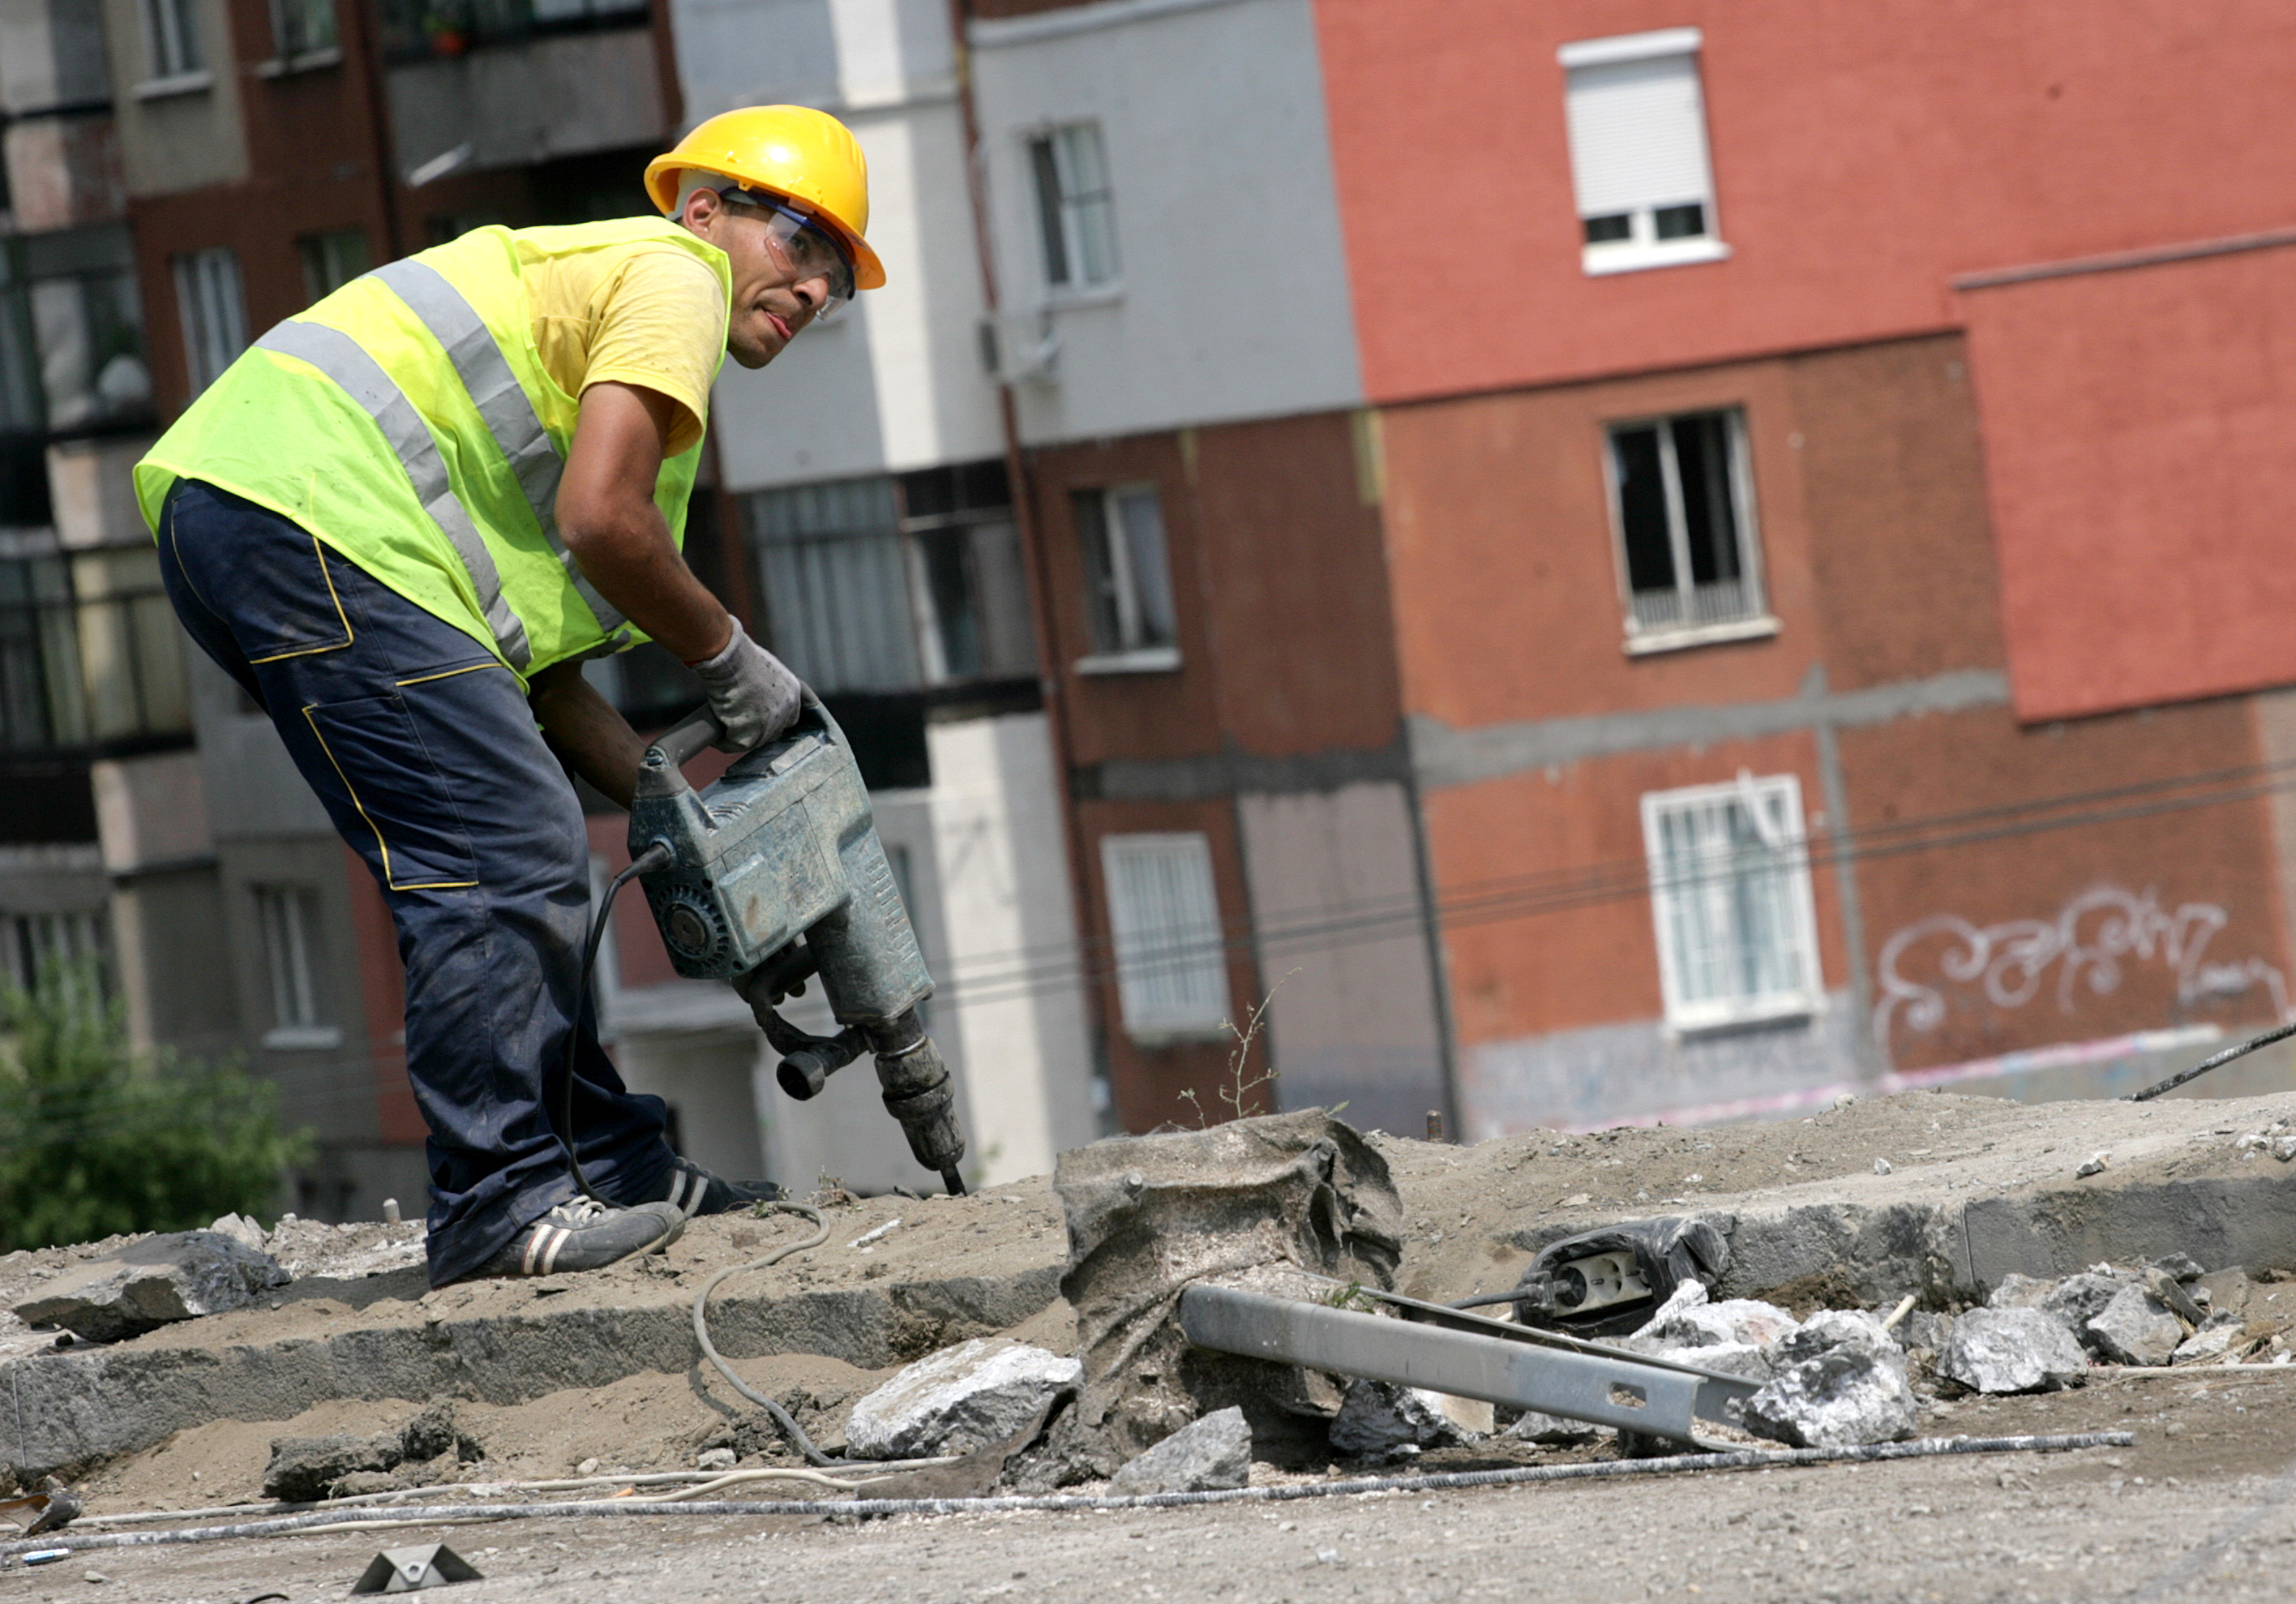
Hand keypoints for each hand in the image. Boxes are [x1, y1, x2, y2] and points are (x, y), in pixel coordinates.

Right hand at [689, 618, 801, 751]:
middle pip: (773, 732)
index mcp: (792, 692)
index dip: (772, 719)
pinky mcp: (751, 735)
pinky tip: (716, 737)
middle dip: (756, 730)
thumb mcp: (763, 667)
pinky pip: (736, 745)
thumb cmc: (740, 657)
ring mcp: (770, 725)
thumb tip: (753, 691)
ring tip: (723, 728)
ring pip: (754, 740)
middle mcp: (786, 710)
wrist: (729, 660)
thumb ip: (766, 683)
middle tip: (737, 724)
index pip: (789, 717)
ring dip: (739, 736)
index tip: (756, 718)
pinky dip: (724, 743)